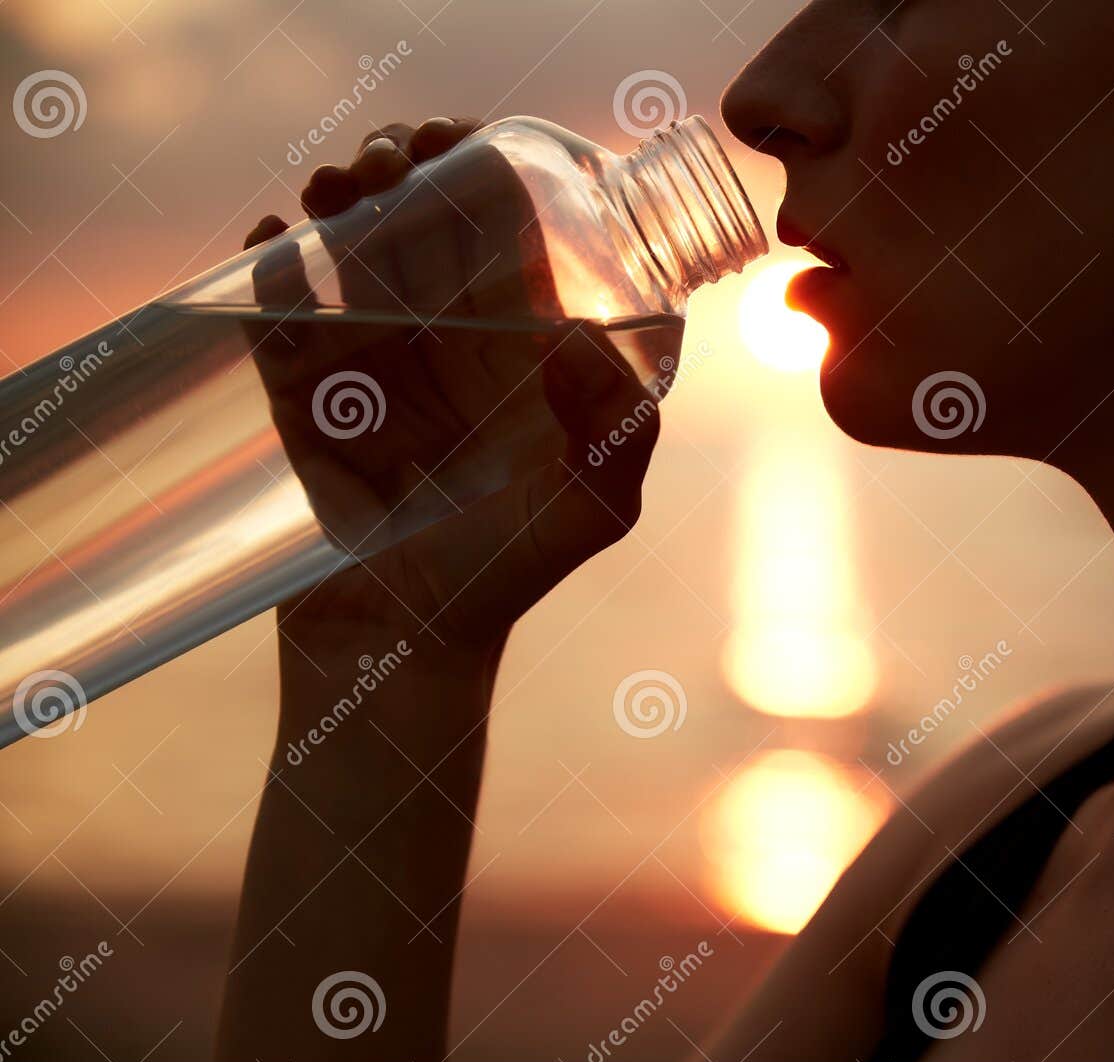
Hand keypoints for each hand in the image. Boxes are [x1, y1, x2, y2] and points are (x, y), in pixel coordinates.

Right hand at [243, 119, 669, 651]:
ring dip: (339, 198)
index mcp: (522, 354)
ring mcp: (373, 364)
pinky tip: (279, 242)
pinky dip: (273, 262)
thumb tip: (577, 337)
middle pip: (424, 221)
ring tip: (336, 190)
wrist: (399, 646)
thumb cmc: (508, 577)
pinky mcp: (302, 393)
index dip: (491, 173)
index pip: (511, 234)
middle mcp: (451, 346)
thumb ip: (618, 430)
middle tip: (389, 158)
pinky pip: (283, 309)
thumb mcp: (595, 509)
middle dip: (404, 166)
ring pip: (351, 246)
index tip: (468, 142)